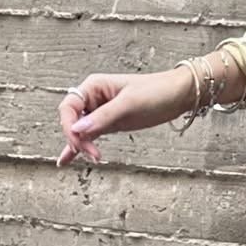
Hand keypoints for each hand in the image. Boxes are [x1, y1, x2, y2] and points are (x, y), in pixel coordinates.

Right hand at [55, 67, 194, 167]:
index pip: (68, 108)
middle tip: (93, 154)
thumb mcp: (129, 104)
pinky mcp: (109, 123)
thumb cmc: (156, 91)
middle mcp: (93, 98)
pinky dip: (80, 147)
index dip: (69, 127)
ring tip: (92, 158)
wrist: (179, 95)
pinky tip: (66, 159)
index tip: (80, 142)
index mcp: (93, 86)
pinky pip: (89, 136)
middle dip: (77, 138)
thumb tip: (77, 129)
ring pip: (79, 131)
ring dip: (80, 146)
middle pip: (71, 121)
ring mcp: (100, 112)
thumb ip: (102, 117)